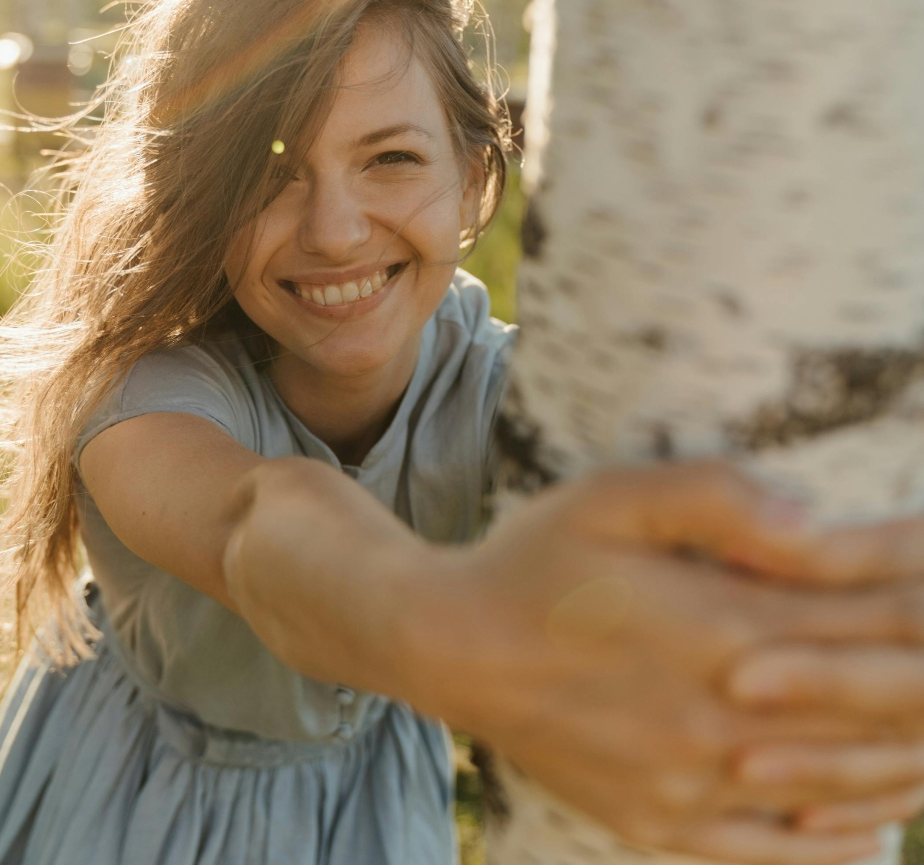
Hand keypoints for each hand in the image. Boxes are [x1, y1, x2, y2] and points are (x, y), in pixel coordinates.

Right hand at [407, 463, 923, 863]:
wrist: (450, 647)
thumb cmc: (533, 561)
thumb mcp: (611, 497)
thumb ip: (717, 498)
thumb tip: (816, 525)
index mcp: (720, 629)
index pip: (876, 618)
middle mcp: (723, 720)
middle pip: (883, 711)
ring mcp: (692, 785)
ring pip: (846, 788)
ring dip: (914, 757)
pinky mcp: (660, 822)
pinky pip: (777, 852)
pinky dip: (843, 839)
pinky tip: (873, 820)